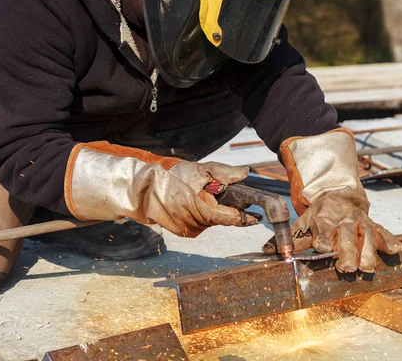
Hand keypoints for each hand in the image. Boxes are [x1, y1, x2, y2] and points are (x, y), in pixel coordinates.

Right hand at [64, 142, 257, 237]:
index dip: (246, 218)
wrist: (144, 190)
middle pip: (222, 220)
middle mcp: (197, 224)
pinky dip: (201, 215)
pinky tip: (193, 203)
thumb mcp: (201, 170)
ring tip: (200, 195)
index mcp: (204, 210)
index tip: (258, 218)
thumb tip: (245, 173)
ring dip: (212, 211)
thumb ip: (225, 173)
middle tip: (225, 195)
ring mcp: (189, 229)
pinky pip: (199, 224)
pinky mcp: (182, 231)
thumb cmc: (173, 179)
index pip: (231, 218)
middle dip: (226, 209)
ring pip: (211, 222)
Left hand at [264, 187, 401, 272]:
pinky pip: (384, 231)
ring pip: (367, 235)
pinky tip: (396, 250)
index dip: (322, 236)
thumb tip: (267, 251)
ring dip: (369, 252)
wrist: (340, 195)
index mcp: (325, 215)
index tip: (321, 247)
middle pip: (347, 234)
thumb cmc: (319, 214)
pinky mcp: (374, 224)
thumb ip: (290, 238)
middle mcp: (345, 217)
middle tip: (346, 268)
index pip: (323, 226)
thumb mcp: (303, 221)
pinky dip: (390, 240)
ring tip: (367, 268)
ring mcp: (362, 220)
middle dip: (347, 251)